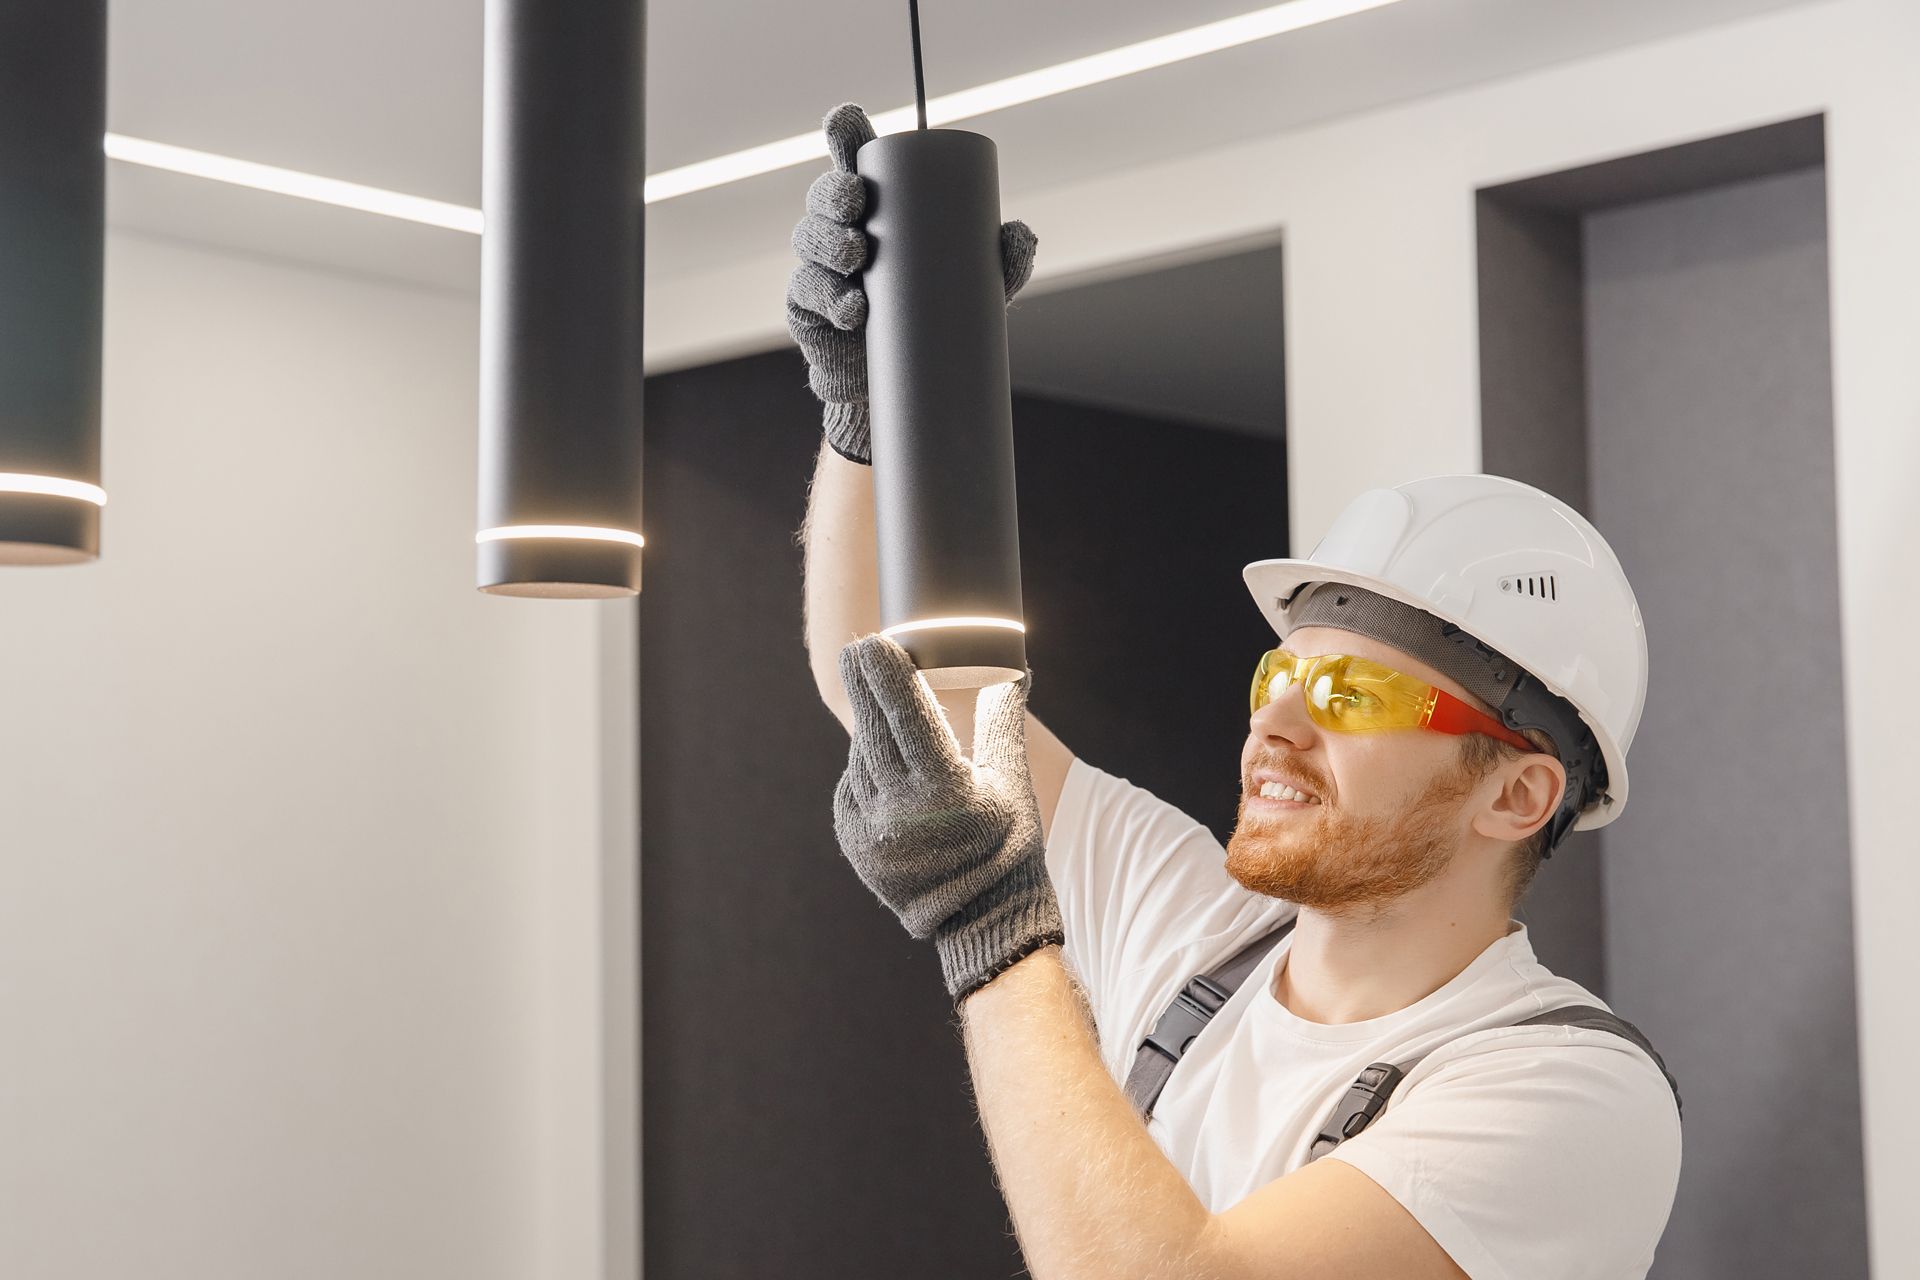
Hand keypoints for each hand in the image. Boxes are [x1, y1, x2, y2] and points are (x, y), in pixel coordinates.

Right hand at [786, 103, 1039, 464]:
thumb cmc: (932, 316)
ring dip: (829, 244)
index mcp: (875, 208)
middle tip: (857, 203)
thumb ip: (999, 260)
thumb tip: (1020, 233)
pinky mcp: (805, 308)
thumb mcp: (972, 286)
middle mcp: (839, 229)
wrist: (895, 380)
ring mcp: (817, 267)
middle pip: (823, 195)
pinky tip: (851, 307)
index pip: (853, 159)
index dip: (843, 132)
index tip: (844, 119)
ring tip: (855, 258)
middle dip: (833, 193)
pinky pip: (807, 294)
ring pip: (808, 239)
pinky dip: (830, 299)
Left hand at [832, 635, 1062, 1002]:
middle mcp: (901, 808)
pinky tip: (882, 760)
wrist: (981, 919)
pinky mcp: (853, 842)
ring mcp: (871, 828)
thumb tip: (1014, 672)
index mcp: (946, 788)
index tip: (873, 641)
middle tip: (858, 648)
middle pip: (873, 728)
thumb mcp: (1012, 783)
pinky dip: (865, 768)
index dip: (888, 674)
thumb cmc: (1006, 845)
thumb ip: (1003, 724)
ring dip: (870, 728)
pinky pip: (852, 787)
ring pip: (861, 757)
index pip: (908, 715)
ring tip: (885, 709)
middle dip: (865, 683)